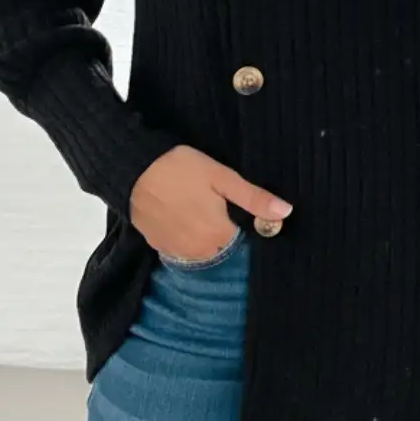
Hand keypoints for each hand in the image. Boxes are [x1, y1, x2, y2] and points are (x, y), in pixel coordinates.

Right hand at [129, 145, 291, 261]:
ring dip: (202, 234)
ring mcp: (176, 251)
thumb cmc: (182, 169)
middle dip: (221, 227)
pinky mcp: (158, 247)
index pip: (242, 238)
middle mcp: (199, 251)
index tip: (231, 203)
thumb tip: (286, 212)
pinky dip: (182, 235)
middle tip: (210, 200)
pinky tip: (178, 212)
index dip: (238, 219)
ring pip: (200, 249)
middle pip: (221, 245)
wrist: (133, 169)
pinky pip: (180, 247)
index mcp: (219, 235)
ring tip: (193, 205)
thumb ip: (254, 198)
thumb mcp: (222, 177)